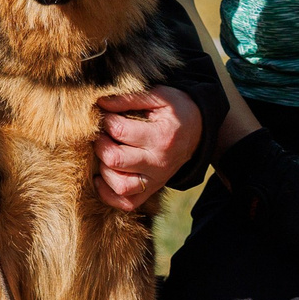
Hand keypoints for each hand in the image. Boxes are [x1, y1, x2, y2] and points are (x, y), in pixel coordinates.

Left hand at [93, 87, 203, 211]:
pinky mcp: (152, 190)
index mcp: (161, 137)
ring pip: (120, 186)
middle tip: (100, 133)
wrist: (198, 130)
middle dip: (100, 144)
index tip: (104, 113)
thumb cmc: (175, 110)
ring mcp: (156, 180)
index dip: (105, 120)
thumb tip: (100, 103)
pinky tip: (101, 177)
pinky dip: (109, 195)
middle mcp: (159, 163)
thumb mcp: (159, 96)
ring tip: (104, 154)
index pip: (119, 130)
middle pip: (115, 160)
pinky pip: (127, 203)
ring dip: (103, 170)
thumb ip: (129, 99)